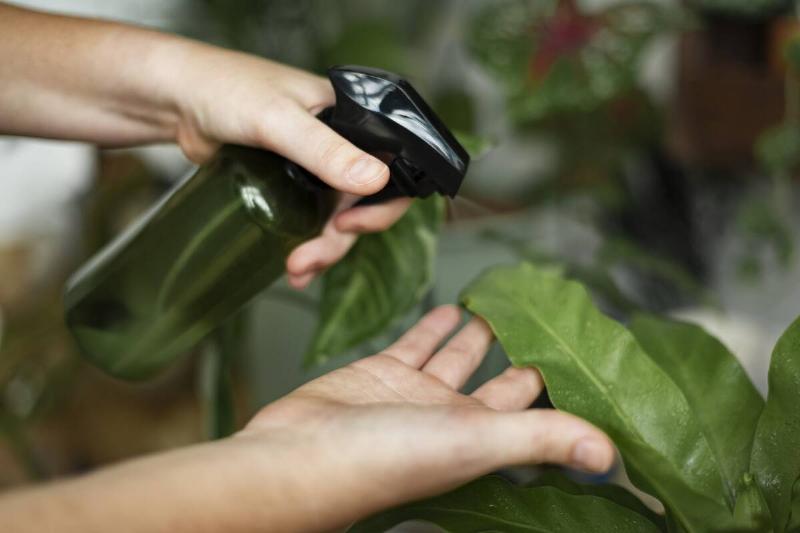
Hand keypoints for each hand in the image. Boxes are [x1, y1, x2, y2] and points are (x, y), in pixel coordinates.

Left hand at [170, 48, 410, 288]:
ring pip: (335, 220)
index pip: (392, 167)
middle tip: (309, 258)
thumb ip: (326, 150)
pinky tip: (290, 266)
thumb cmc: (226, 88)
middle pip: (362, 205)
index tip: (350, 224)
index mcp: (353, 120)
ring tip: (296, 269)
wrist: (177, 98)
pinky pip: (309, 222)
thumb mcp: (279, 120)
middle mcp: (340, 147)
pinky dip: (304, 246)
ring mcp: (314, 170)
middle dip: (340, 239)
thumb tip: (377, 179)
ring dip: (322, 249)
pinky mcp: (289, 187)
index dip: (381, 205)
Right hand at [239, 305, 614, 530]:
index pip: (534, 409)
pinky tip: (454, 307)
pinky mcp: (380, 372)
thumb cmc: (378, 462)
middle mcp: (450, 417)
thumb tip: (608, 454)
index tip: (586, 356)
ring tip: (510, 304)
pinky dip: (436, 325)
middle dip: (526, 351)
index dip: (561, 384)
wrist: (295, 456)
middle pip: (501, 379)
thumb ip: (538, 440)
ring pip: (460, 355)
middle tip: (553, 320)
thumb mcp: (470, 442)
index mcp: (478, 438)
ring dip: (484, 331)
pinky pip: (417, 342)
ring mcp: (414, 393)